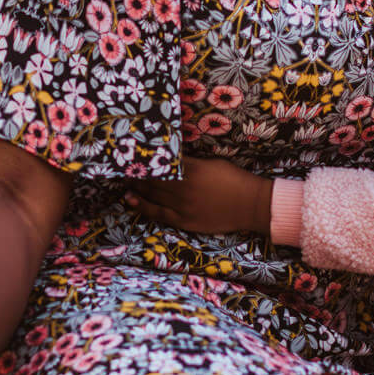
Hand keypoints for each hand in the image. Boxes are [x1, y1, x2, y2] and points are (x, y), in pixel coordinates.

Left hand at [123, 156, 273, 236]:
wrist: (251, 205)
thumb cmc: (234, 179)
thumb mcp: (212, 164)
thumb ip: (190, 162)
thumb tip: (170, 158)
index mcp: (192, 170)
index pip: (161, 163)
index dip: (145, 159)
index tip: (133, 154)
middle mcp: (184, 188)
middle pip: (152, 179)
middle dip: (136, 173)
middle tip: (122, 167)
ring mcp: (183, 206)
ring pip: (152, 196)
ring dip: (136, 188)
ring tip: (124, 182)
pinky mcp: (186, 221)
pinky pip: (159, 214)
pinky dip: (144, 206)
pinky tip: (132, 200)